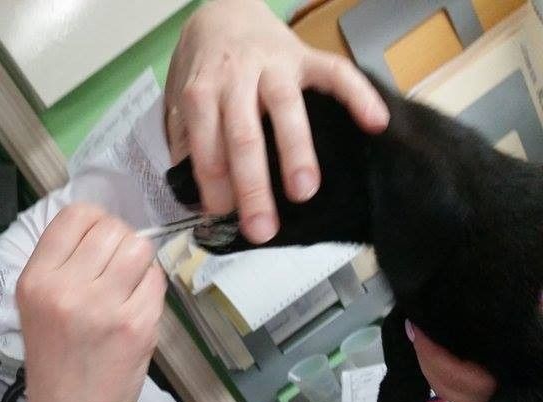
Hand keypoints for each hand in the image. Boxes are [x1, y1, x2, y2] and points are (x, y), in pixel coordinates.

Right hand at [16, 204, 165, 401]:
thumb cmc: (57, 360)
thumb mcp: (37, 305)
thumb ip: (63, 262)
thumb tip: (105, 225)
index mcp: (35, 280)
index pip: (76, 215)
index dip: (95, 222)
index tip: (99, 242)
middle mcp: (65, 289)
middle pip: (112, 228)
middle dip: (120, 243)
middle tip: (115, 271)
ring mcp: (103, 307)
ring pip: (139, 248)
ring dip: (139, 263)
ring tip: (127, 287)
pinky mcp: (137, 325)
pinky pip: (156, 280)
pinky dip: (151, 289)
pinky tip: (135, 309)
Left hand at [164, 0, 389, 242]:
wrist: (224, 13)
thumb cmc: (204, 70)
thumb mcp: (179, 101)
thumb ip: (185, 142)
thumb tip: (192, 194)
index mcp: (201, 93)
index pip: (206, 144)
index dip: (214, 182)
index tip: (223, 216)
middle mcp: (236, 78)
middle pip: (244, 134)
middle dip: (252, 184)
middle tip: (262, 227)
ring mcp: (274, 66)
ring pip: (285, 107)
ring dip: (295, 151)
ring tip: (304, 191)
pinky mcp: (307, 56)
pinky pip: (336, 73)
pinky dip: (358, 95)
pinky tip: (376, 124)